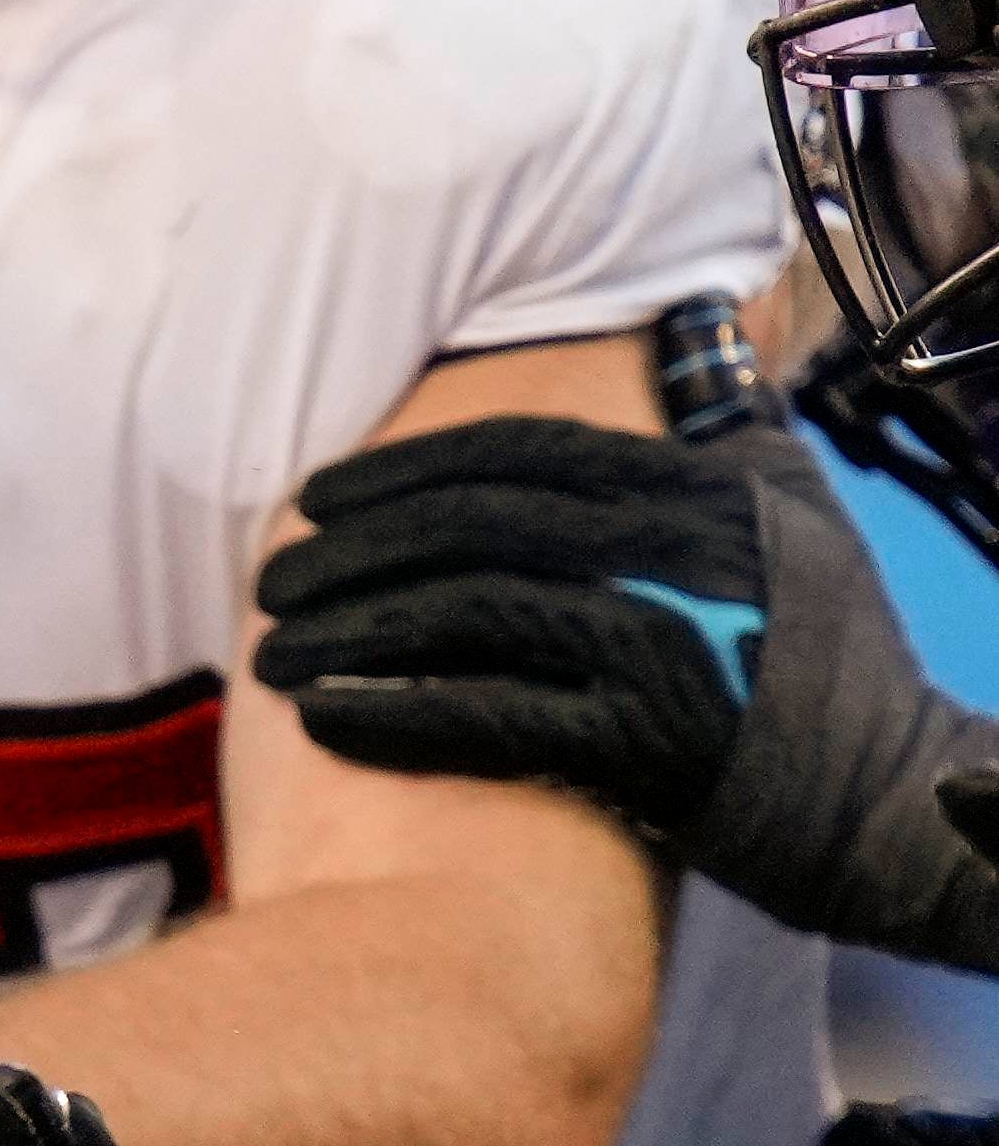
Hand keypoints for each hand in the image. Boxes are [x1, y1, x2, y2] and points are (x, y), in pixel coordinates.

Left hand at [250, 407, 998, 970]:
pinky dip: (394, 715)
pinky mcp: (643, 742)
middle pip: (468, 531)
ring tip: (269, 660)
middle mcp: (672, 558)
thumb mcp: (788, 519)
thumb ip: (718, 438)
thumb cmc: (819, 658)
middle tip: (270, 585)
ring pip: (463, 616)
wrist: (876, 797)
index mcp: (691, 493)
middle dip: (349, 554)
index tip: (314, 498)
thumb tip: (672, 347)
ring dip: (348, 635)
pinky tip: (324, 721)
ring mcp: (660, 646)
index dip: (401, 469)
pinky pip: (487, 717)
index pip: (517, 455)